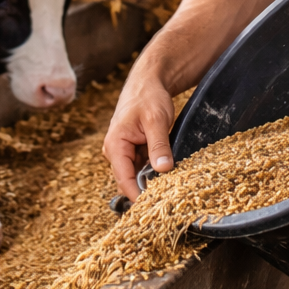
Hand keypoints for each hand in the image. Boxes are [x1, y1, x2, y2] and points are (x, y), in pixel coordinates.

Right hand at [102, 70, 175, 199]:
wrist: (148, 82)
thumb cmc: (148, 97)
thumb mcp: (156, 120)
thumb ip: (159, 145)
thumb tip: (163, 170)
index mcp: (115, 145)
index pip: (124, 180)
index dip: (139, 196)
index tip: (157, 206)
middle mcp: (115, 151)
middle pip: (129, 181)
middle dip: (147, 190)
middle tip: (170, 200)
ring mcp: (124, 152)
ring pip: (137, 176)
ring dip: (152, 182)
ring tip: (173, 189)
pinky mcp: (134, 151)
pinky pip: (143, 168)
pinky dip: (155, 172)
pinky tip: (169, 176)